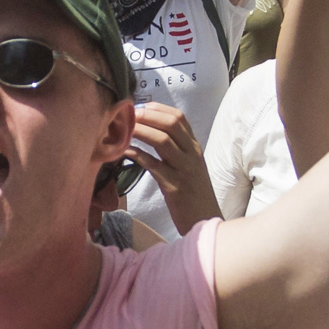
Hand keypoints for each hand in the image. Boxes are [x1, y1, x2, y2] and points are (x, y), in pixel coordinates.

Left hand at [129, 101, 219, 228]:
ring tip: (122, 128)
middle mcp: (192, 154)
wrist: (205, 222)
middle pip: (171, 124)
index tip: (138, 107)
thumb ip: (175, 150)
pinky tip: (124, 151)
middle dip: (147, 115)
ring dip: (140, 131)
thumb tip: (150, 132)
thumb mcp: (189, 167)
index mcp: (194, 147)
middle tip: (127, 115)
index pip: (179, 117)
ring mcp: (184, 169)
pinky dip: (137, 155)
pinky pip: (154, 165)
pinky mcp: (174, 186)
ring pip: (163, 141)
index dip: (157, 108)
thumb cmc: (193, 195)